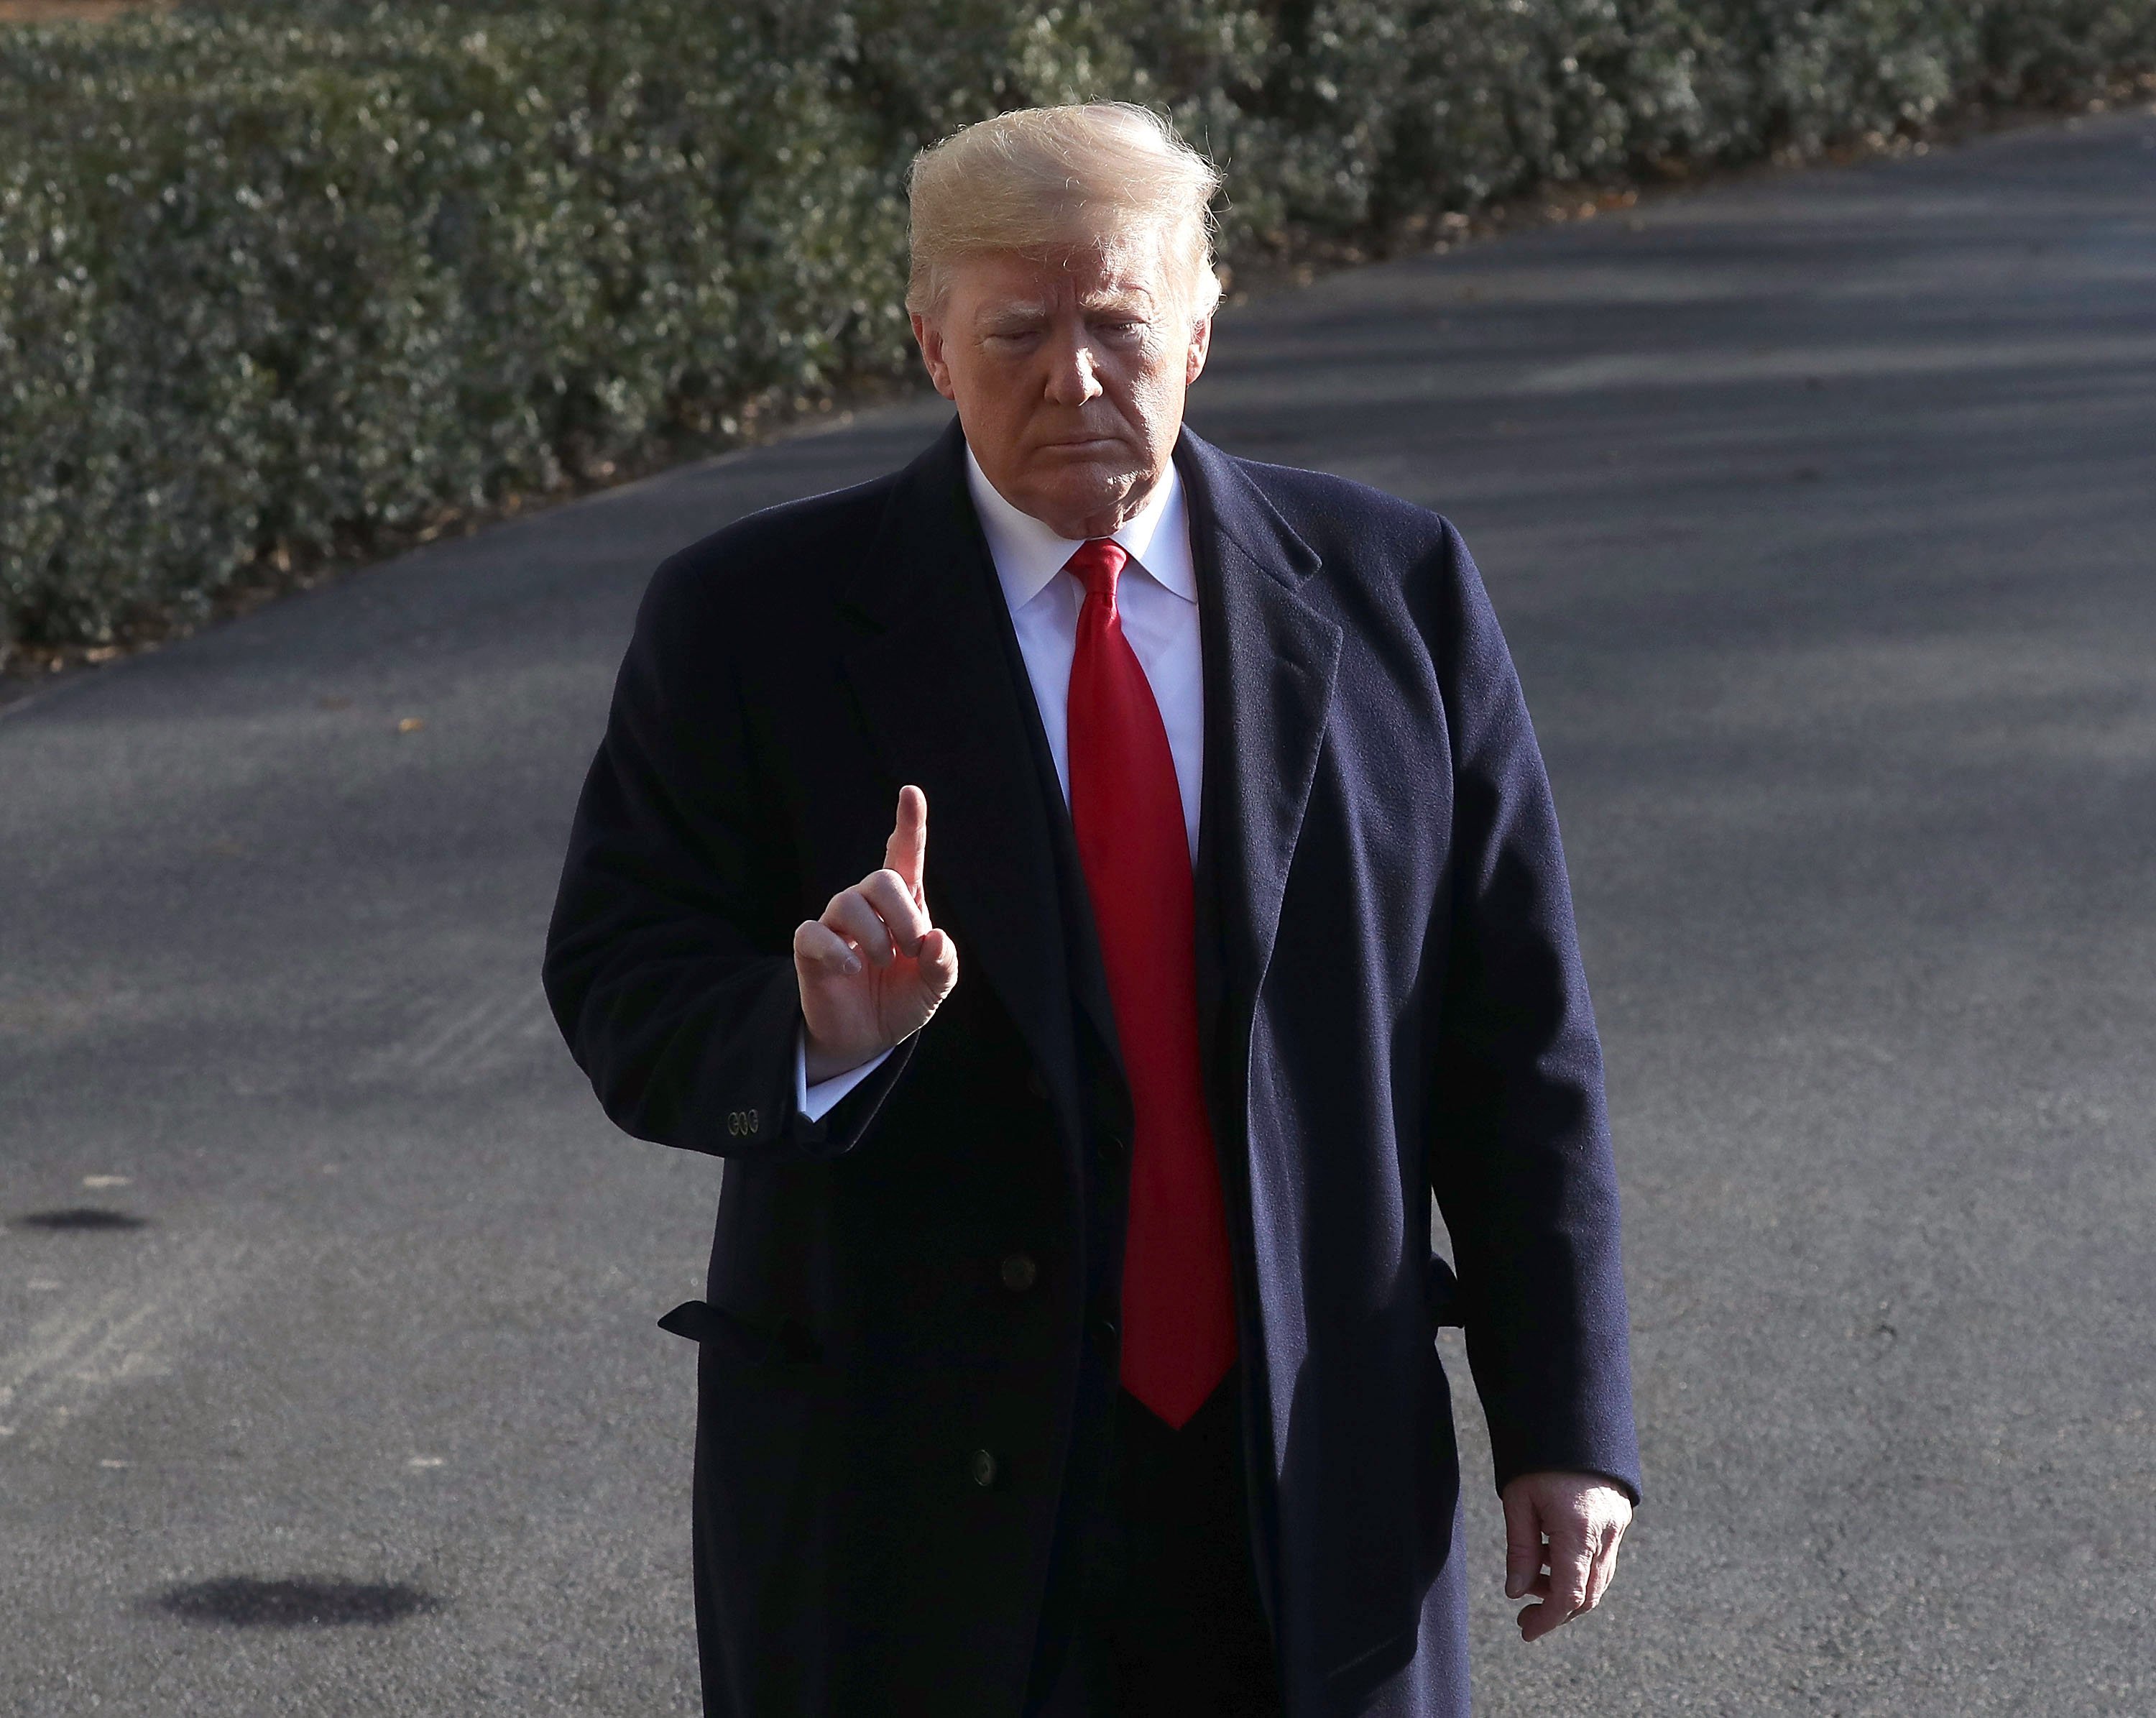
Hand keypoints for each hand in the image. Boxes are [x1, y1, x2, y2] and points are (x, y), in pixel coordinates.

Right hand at [793, 785, 958, 1082]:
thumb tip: (935, 940)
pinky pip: (814, 933)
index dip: (909, 824)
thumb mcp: (935, 986)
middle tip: (911, 948)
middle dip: (903, 915)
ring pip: (848, 902)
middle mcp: (868, 906)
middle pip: (881, 880)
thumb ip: (943, 964)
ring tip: (882, 962)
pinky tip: (852, 970)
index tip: (910, 793)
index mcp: (903, 906)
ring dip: (874, 936)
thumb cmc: (901, 999)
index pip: (904, 855)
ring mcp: (836, 924)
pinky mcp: (810, 948)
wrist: (866, 1037)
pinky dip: (837, 951)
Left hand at [1501, 1471, 1631, 1641]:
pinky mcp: (1620, 1516)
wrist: (1573, 1415)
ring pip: (1599, 1578)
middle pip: (1589, 1593)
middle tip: (1525, 1613)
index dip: (1548, 1619)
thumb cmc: (1538, 1456)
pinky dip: (1579, 1568)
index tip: (1525, 1630)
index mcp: (1579, 1530)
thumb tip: (1516, 1591)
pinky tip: (1551, 1557)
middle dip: (1557, 1610)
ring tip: (1531, 1578)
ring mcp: (1618, 1524)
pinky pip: (1604, 1558)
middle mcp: (1606, 1532)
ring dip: (1568, 1589)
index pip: (1569, 1595)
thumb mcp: (1518, 1500)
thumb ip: (1520, 1549)